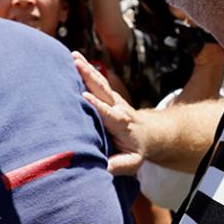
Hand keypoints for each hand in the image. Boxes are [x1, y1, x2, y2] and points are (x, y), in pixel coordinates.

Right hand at [73, 51, 145, 175]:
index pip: (107, 112)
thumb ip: (118, 165)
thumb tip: (101, 169)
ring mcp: (112, 98)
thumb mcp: (132, 162)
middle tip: (77, 63)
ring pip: (99, 81)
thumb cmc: (137, 150)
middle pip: (102, 89)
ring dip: (86, 68)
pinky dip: (86, 68)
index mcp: (120, 123)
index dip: (97, 104)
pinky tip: (75, 57)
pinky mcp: (107, 95)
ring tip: (74, 55)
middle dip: (89, 76)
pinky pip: (96, 80)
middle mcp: (116, 106)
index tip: (85, 96)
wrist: (149, 134)